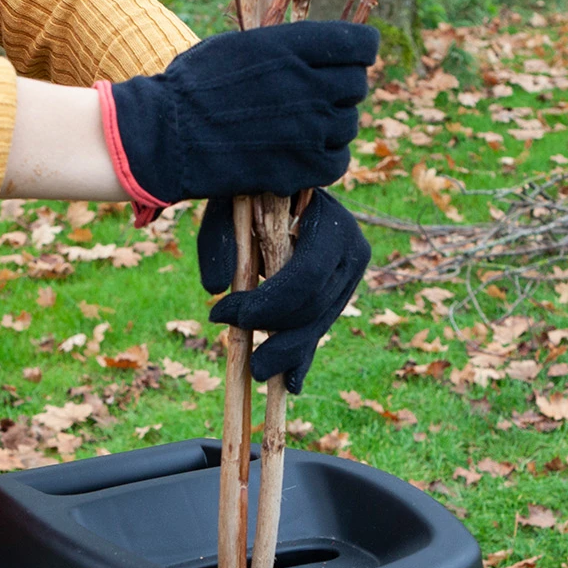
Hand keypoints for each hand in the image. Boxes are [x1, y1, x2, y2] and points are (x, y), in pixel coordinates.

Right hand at [105, 22, 378, 215]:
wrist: (166, 136)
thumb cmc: (195, 85)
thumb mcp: (240, 45)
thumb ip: (286, 47)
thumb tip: (323, 52)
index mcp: (291, 48)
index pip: (360, 44)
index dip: (360, 51)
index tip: (352, 58)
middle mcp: (307, 86)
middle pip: (357, 86)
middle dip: (343, 89)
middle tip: (319, 96)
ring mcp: (307, 131)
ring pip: (349, 125)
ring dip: (334, 125)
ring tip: (305, 126)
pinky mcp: (300, 169)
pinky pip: (338, 162)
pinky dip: (328, 158)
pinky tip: (307, 153)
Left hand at [198, 190, 370, 393]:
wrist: (277, 184)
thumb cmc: (251, 188)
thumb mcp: (229, 204)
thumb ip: (219, 241)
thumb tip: (215, 288)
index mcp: (330, 220)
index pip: (305, 278)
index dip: (267, 305)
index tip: (222, 315)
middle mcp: (353, 247)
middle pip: (317, 307)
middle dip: (278, 336)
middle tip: (246, 361)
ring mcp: (351, 271)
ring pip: (320, 321)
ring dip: (290, 351)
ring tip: (261, 373)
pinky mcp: (341, 288)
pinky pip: (321, 324)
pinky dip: (304, 351)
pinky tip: (292, 383)